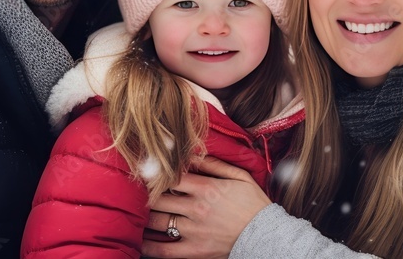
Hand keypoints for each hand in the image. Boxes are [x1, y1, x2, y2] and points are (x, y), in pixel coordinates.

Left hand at [141, 156, 271, 258]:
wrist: (267, 235)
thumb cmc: (253, 203)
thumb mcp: (239, 176)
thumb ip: (214, 164)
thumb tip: (192, 153)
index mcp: (206, 188)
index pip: (170, 176)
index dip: (156, 173)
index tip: (148, 172)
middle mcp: (196, 208)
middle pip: (158, 198)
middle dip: (145, 194)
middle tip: (136, 191)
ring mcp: (194, 231)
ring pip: (157, 222)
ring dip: (143, 216)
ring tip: (135, 211)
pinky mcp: (194, 251)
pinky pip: (164, 250)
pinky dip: (148, 245)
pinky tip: (139, 239)